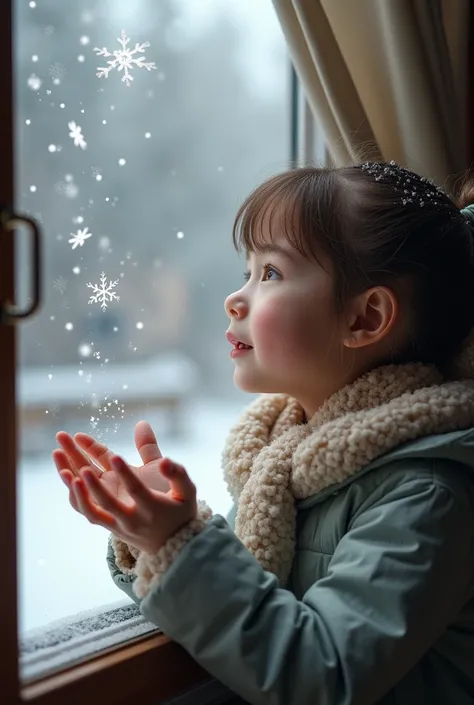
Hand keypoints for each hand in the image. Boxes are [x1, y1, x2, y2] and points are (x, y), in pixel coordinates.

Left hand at [53, 422, 197, 552]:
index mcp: (152, 508)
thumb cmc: (180, 511)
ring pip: (88, 506)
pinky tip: (63, 469)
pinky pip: (85, 509)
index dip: (126, 474)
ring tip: (58, 453)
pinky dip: (73, 493)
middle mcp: (130, 519)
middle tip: (72, 447)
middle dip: (87, 477)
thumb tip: (158, 442)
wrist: (171, 546)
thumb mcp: (185, 489)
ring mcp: (115, 523)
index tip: (114, 456)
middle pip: (104, 500)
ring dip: (71, 481)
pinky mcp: (106, 522)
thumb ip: (174, 468)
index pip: (136, 490)